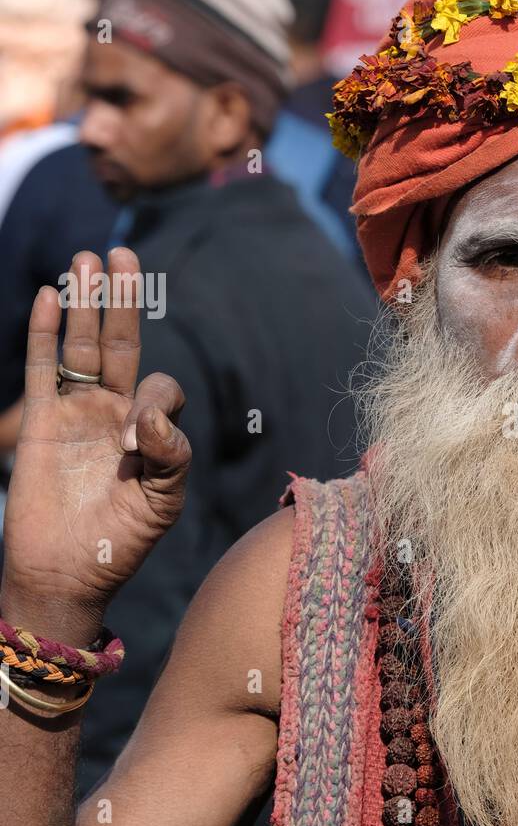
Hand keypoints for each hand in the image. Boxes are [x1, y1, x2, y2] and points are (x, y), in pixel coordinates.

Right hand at [0, 249, 190, 640]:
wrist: (66, 574)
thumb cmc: (120, 544)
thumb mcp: (163, 502)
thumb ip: (170, 455)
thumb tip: (147, 414)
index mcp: (149, 431)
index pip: (160, 387)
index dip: (155, 400)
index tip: (138, 437)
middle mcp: (113, 413)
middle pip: (121, 344)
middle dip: (123, 300)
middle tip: (123, 252)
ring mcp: (74, 412)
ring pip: (81, 346)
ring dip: (85, 302)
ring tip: (88, 257)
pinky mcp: (38, 421)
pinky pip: (42, 366)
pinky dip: (45, 332)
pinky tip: (51, 296)